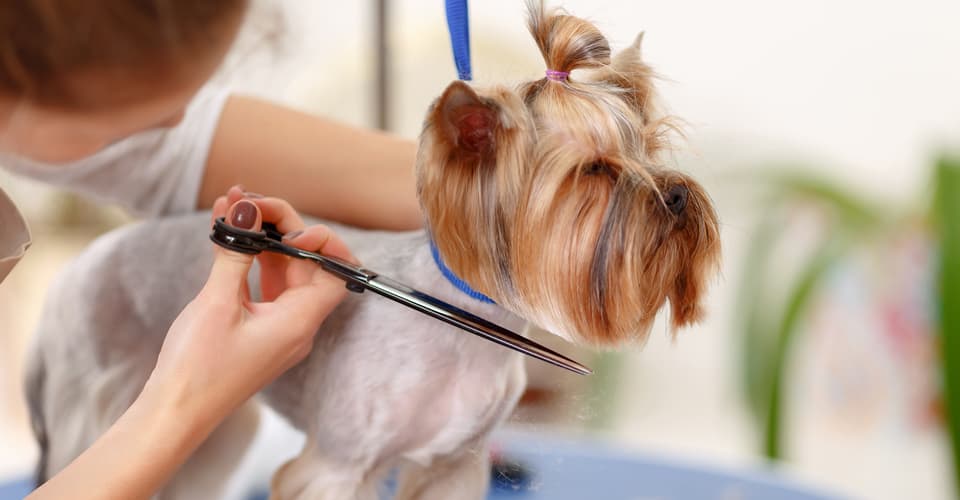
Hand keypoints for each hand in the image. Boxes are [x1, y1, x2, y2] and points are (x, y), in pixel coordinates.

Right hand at [145, 186, 355, 426]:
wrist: (173, 414)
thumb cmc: (198, 368)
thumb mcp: (217, 303)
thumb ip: (237, 252)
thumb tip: (246, 210)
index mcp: (300, 322)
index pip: (336, 271)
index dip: (321, 241)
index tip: (285, 227)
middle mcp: (297, 325)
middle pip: (307, 264)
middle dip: (281, 228)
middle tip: (247, 202)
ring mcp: (278, 327)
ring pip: (282, 271)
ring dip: (262, 238)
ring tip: (233, 204)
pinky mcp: (257, 329)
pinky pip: (262, 286)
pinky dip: (248, 259)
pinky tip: (225, 232)